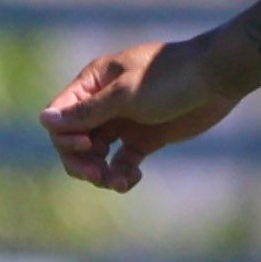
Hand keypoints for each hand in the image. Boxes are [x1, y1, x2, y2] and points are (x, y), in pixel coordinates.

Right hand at [39, 36, 243, 189]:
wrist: (216, 79)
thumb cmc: (170, 78)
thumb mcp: (125, 95)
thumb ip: (87, 112)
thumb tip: (44, 120)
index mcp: (93, 83)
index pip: (60, 116)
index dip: (64, 137)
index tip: (85, 147)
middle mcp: (103, 103)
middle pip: (74, 141)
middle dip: (82, 162)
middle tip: (99, 177)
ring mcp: (123, 122)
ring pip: (97, 156)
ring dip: (101, 173)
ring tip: (118, 183)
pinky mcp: (144, 138)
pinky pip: (121, 162)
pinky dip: (122, 174)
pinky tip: (132, 180)